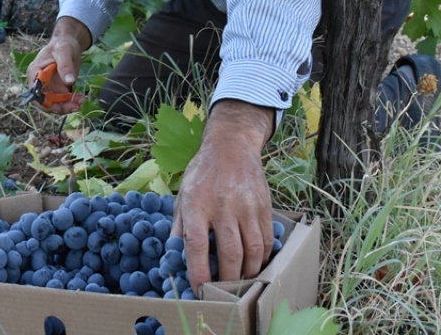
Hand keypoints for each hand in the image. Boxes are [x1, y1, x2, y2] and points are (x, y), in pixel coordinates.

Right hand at [25, 17, 89, 114]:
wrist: (70, 43)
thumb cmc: (63, 44)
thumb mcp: (64, 51)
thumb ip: (65, 66)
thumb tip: (69, 82)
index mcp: (35, 73)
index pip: (36, 95)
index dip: (46, 104)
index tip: (61, 106)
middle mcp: (40, 83)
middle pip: (45, 103)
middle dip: (60, 107)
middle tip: (76, 106)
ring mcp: (49, 87)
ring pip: (55, 104)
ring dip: (68, 106)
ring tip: (82, 100)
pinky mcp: (58, 89)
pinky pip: (63, 101)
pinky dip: (72, 102)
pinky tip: (81, 98)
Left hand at [172, 100, 276, 290]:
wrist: (231, 146)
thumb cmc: (202, 175)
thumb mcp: (182, 196)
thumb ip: (178, 227)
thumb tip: (174, 258)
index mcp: (196, 203)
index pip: (197, 245)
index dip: (199, 272)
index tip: (200, 289)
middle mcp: (223, 205)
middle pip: (230, 253)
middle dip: (227, 279)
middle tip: (223, 292)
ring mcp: (247, 206)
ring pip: (253, 251)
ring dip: (248, 273)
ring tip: (240, 282)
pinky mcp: (265, 207)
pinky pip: (266, 240)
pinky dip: (262, 258)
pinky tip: (254, 264)